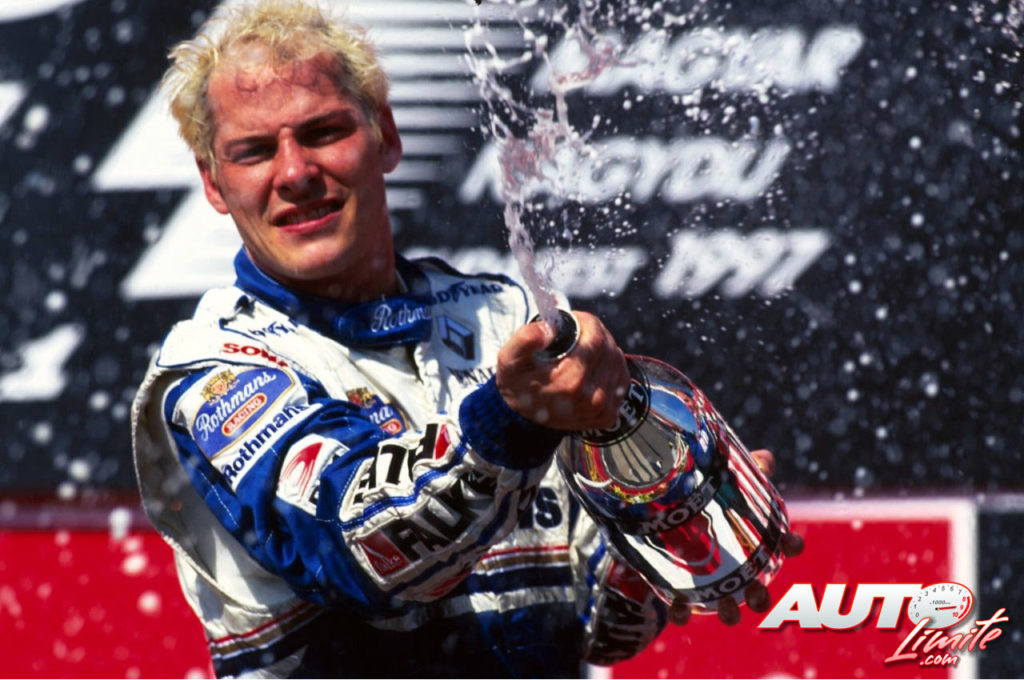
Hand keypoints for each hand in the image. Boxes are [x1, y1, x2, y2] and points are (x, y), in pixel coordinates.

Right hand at [496, 311, 628, 430]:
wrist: (522, 418)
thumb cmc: (518, 383)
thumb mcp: (510, 359)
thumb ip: (526, 339)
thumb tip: (550, 328)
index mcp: (571, 381)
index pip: (596, 338)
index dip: (587, 322)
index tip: (574, 320)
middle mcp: (592, 398)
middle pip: (609, 348)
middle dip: (595, 333)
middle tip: (577, 333)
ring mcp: (603, 408)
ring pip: (617, 361)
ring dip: (603, 349)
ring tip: (583, 350)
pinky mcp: (608, 415)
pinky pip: (620, 378)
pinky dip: (609, 367)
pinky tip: (593, 367)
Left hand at [669, 448, 804, 626]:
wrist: (673, 519)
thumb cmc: (713, 500)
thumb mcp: (727, 481)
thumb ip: (746, 470)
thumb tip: (765, 458)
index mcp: (755, 542)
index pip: (782, 545)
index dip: (791, 546)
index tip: (793, 544)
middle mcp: (740, 570)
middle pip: (759, 590)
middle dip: (761, 597)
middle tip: (757, 594)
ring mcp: (712, 583)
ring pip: (727, 605)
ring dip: (730, 612)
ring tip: (727, 610)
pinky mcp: (684, 588)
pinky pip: (685, 607)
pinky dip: (684, 612)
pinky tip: (679, 609)